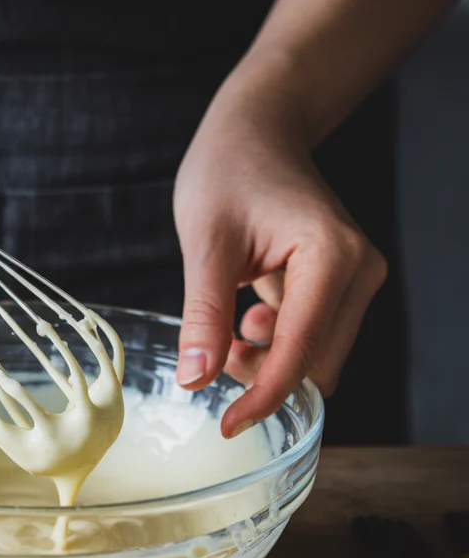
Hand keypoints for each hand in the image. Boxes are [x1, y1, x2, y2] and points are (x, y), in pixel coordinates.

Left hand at [173, 88, 386, 437]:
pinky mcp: (344, 286)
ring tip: (229, 325)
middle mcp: (359, 271)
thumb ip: (204, 313)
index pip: (300, 352)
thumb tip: (196, 381)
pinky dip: (275, 345)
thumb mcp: (205, 243)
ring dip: (268, 361)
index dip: (262, 397)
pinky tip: (247, 313)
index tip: (227, 425)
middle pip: (315, 364)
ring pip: (315, 358)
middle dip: (263, 375)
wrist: (256, 131)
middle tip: (214, 349)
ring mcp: (357, 279)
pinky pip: (313, 339)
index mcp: (332, 257)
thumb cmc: (229, 171)